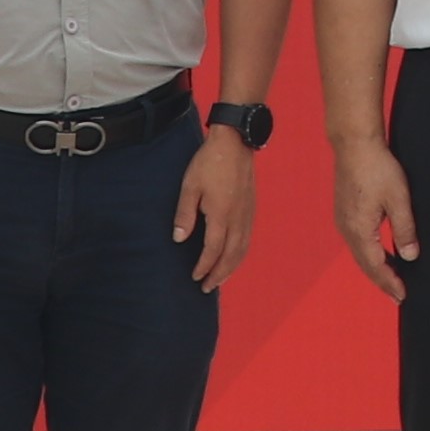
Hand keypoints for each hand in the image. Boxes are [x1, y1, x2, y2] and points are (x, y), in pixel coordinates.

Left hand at [173, 129, 260, 294]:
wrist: (235, 142)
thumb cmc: (209, 162)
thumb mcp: (190, 186)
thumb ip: (184, 214)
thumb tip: (179, 239)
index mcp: (221, 214)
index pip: (212, 249)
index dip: (203, 266)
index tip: (194, 277)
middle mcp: (237, 218)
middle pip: (230, 255)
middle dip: (219, 274)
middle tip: (207, 288)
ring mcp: (247, 214)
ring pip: (242, 249)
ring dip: (231, 267)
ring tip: (220, 279)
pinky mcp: (251, 208)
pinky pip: (247, 239)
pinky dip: (240, 254)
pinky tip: (233, 257)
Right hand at [332, 135, 420, 298]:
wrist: (354, 145)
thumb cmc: (377, 168)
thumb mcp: (398, 199)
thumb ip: (405, 230)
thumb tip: (410, 256)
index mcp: (360, 230)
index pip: (376, 266)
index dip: (390, 282)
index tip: (402, 295)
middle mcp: (347, 229)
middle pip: (365, 264)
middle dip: (382, 280)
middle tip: (397, 294)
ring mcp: (343, 220)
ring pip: (360, 253)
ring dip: (375, 267)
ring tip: (391, 278)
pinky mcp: (344, 212)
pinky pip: (356, 242)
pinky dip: (368, 253)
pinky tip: (379, 252)